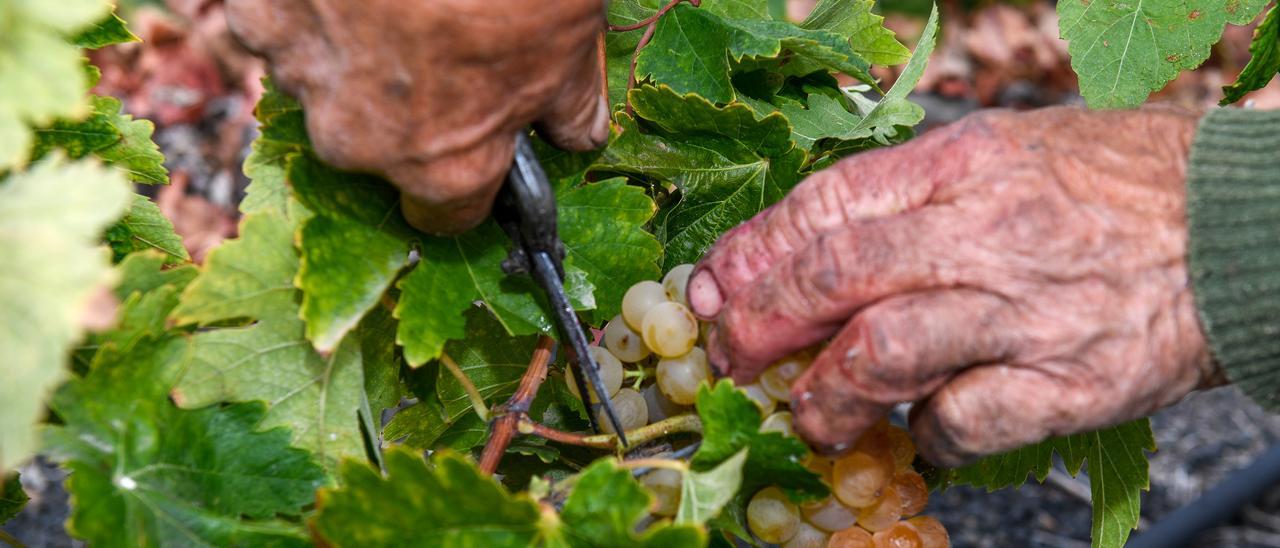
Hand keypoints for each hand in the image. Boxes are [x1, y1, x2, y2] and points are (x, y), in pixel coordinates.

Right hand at [226, 0, 608, 232]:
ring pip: (322, 82)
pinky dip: (310, 6)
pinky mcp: (257, 14)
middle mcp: (359, 142)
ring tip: (396, 3)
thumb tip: (577, 133)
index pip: (445, 217)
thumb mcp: (571, 45)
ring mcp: (299, 76)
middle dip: (404, 105)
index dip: (467, 184)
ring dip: (351, 52)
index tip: (476, 149)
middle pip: (377, 147)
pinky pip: (282, 22)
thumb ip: (568, 106)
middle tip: (440, 41)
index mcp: (442, 167)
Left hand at [685, 106, 1222, 465]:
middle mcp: (987, 231)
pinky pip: (964, 419)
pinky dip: (925, 434)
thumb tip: (803, 249)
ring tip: (811, 415)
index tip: (712, 289)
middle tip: (733, 356)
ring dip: (825, 395)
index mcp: (963, 163)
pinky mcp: (1071, 382)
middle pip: (836, 276)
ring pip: (882, 352)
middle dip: (761, 324)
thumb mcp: (1005, 152)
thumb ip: (909, 196)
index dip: (752, 253)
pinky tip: (919, 431)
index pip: (826, 206)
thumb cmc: (1114, 185)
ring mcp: (1028, 309)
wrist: (1242, 225)